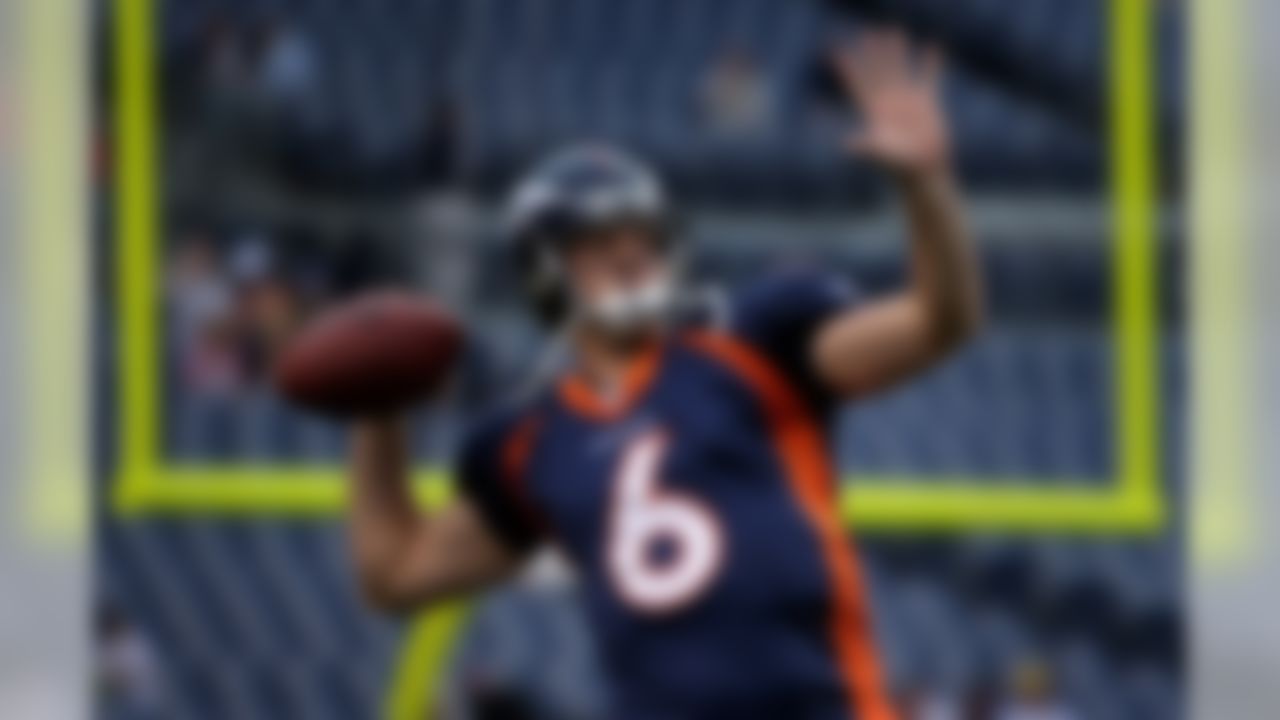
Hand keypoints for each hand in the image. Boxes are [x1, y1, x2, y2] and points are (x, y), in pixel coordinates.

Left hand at [831, 30, 950, 176]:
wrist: (923, 172)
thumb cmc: (899, 166)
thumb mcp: (881, 153)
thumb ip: (865, 146)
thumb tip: (846, 144)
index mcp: (874, 111)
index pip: (857, 84)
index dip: (846, 69)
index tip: (834, 53)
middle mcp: (888, 103)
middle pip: (878, 72)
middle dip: (874, 53)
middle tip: (869, 32)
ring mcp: (907, 102)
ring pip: (901, 70)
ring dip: (898, 52)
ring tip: (894, 31)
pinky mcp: (927, 103)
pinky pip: (929, 78)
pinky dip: (932, 64)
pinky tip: (935, 48)